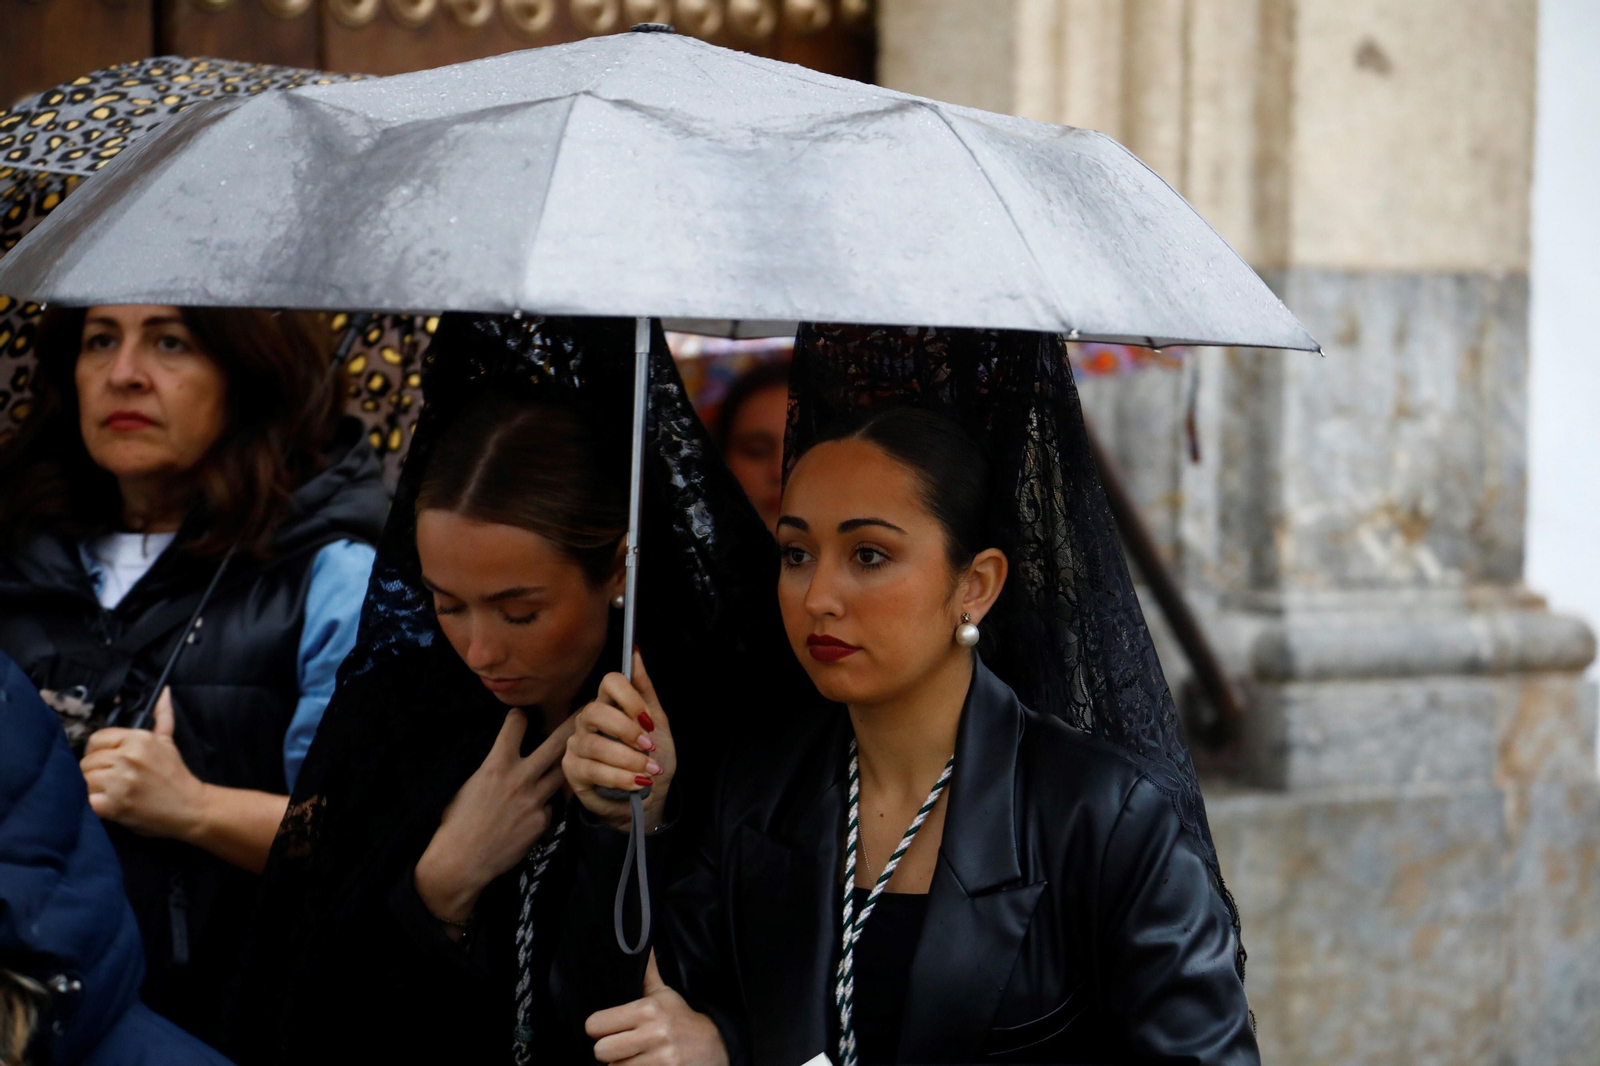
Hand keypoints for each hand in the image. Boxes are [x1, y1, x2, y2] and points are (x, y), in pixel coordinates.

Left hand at [80, 687, 206, 839]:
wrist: (189, 807)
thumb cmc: (175, 774)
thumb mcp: (168, 741)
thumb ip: (162, 716)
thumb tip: (164, 691)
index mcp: (138, 739)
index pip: (96, 739)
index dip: (99, 752)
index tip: (109, 762)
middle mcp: (127, 758)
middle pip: (87, 762)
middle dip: (95, 772)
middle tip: (110, 781)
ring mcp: (119, 782)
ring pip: (84, 780)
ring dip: (93, 789)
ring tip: (109, 793)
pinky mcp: (113, 806)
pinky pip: (87, 800)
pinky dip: (93, 805)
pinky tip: (107, 805)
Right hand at [414, 708, 574, 926]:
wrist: (461, 861)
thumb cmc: (456, 823)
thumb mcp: (470, 785)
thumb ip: (493, 768)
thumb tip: (505, 757)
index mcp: (495, 765)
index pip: (515, 726)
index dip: (519, 717)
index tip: (524, 714)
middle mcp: (519, 778)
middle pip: (555, 744)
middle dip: (572, 724)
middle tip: (587, 709)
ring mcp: (534, 800)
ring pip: (562, 773)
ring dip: (569, 763)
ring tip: (586, 750)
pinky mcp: (542, 822)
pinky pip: (552, 805)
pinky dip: (548, 804)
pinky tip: (539, 809)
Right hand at [565, 651, 674, 831]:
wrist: (649, 797)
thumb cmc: (652, 758)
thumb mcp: (657, 725)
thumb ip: (645, 691)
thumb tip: (636, 653)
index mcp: (610, 703)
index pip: (610, 682)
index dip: (629, 699)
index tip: (648, 721)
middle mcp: (588, 720)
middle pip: (596, 711)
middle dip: (626, 731)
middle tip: (649, 747)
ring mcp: (577, 744)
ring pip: (595, 744)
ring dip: (628, 759)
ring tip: (648, 770)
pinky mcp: (572, 770)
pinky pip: (592, 770)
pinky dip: (619, 777)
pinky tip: (636, 783)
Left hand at [587, 951, 727, 1065]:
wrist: (716, 1046)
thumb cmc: (682, 1020)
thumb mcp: (665, 995)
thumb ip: (647, 972)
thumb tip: (641, 944)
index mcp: (648, 1009)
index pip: (595, 1024)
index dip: (599, 1029)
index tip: (610, 1029)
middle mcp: (654, 1033)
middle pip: (601, 1050)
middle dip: (609, 1051)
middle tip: (622, 1046)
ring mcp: (660, 1058)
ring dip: (622, 1065)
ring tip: (636, 1057)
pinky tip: (646, 1065)